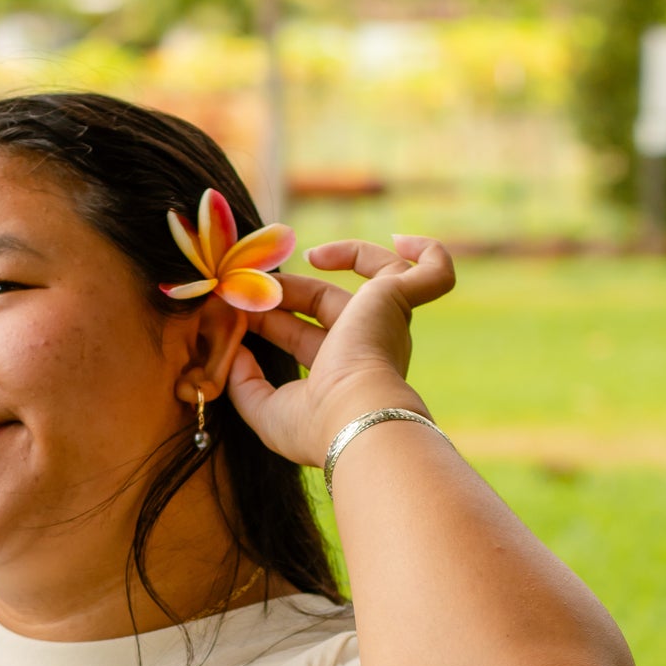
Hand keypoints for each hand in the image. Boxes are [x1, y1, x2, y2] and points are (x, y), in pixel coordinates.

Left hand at [225, 234, 455, 470]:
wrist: (357, 419)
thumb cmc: (317, 425)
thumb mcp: (266, 409)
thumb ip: (243, 382)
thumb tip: (232, 350)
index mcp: (342, 373)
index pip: (303, 335)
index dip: (269, 319)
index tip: (233, 308)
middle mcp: (371, 346)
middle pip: (326, 302)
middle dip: (284, 291)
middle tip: (245, 284)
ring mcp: (388, 322)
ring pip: (374, 275)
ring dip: (339, 256)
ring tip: (305, 254)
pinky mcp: (397, 300)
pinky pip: (433, 273)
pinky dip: (429, 252)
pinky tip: (402, 240)